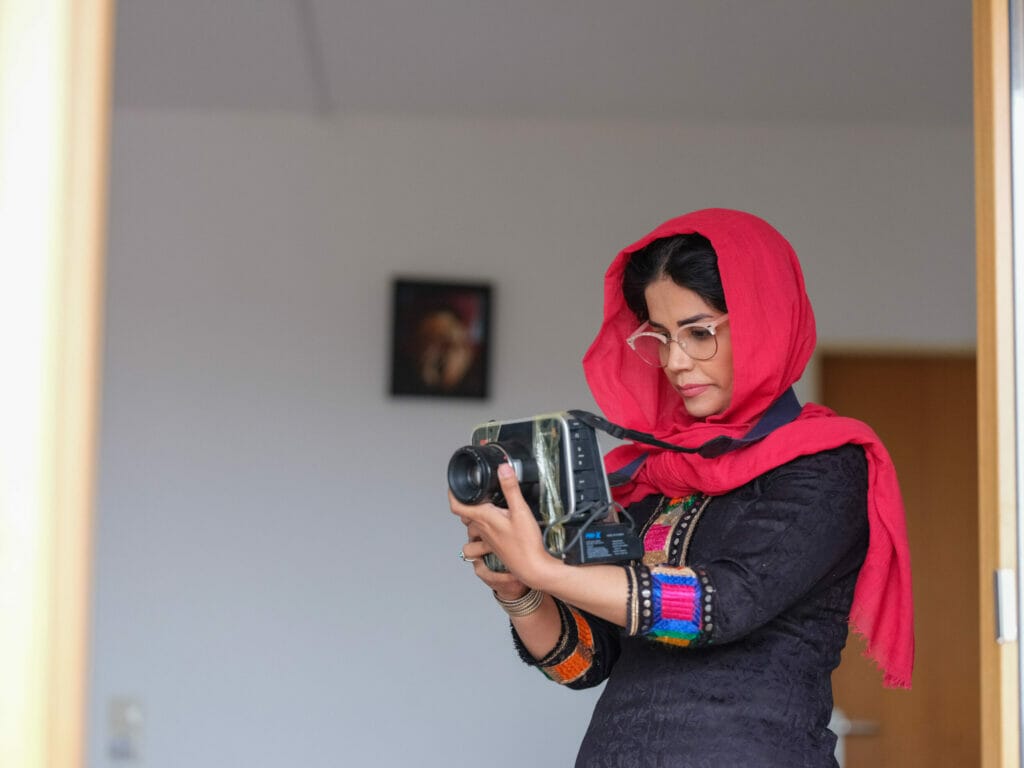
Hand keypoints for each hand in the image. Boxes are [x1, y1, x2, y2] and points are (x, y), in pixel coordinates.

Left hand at [450, 463, 559, 591]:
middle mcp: (482, 529)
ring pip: (472, 524)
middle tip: (475, 489)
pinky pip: (483, 534)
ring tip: (484, 503)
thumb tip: (503, 468)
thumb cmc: (526, 545)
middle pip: (465, 512)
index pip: (457, 506)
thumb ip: (511, 489)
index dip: (452, 493)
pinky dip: (485, 525)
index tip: (454, 485)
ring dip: (474, 514)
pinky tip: (498, 521)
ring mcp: (488, 539)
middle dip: (467, 500)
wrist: (533, 568)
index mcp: (484, 518)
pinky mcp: (495, 546)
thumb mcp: (521, 511)